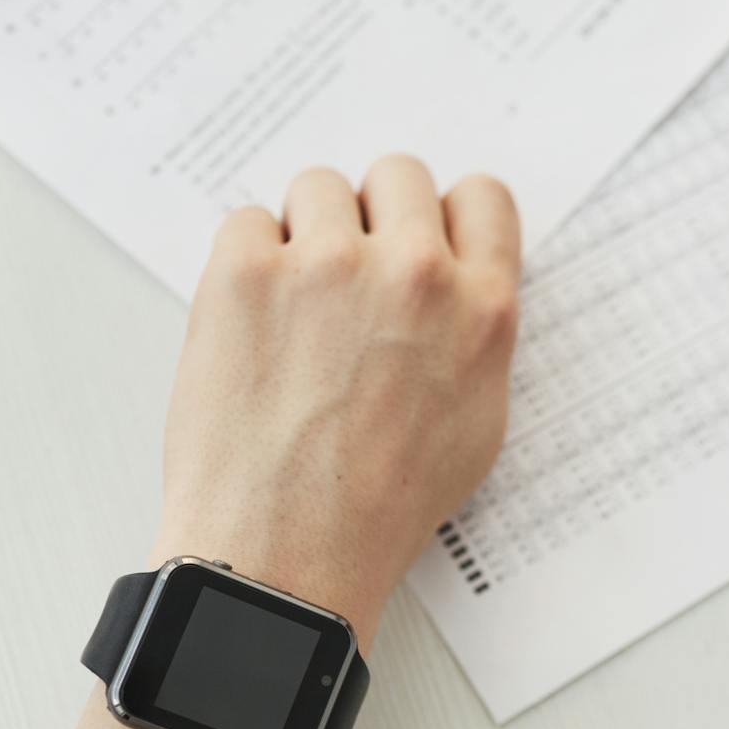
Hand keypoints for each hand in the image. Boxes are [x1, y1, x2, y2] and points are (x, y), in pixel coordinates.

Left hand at [154, 156, 520, 649]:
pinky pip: (245, 221)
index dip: (445, 215)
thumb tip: (455, 288)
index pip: (483, 197)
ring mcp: (328, 264)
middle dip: (373, 215)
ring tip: (292, 306)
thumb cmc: (378, 508)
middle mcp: (415, 272)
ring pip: (318, 187)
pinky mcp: (246, 271)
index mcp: (481, 309)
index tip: (419, 235)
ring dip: (305, 232)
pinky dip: (246, 260)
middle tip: (345, 273)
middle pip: (398, 175)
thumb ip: (475, 337)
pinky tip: (252, 321)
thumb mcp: (476, 426)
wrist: (287, 553)